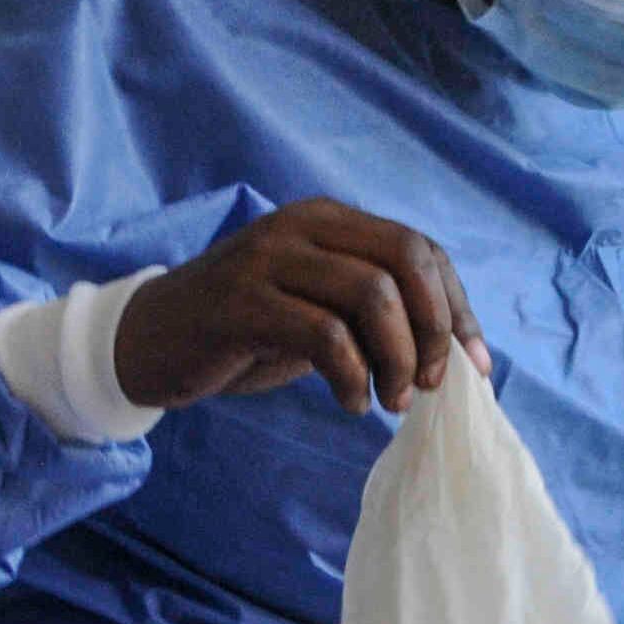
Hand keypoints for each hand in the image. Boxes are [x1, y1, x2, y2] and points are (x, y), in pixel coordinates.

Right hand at [116, 201, 490, 415]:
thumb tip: (453, 352)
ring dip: (397, 358)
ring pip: (372, 294)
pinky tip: (350, 402)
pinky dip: (353, 377)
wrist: (149, 342)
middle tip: (428, 386)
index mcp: (329, 221)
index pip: (420, 250)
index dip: (457, 309)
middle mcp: (302, 226)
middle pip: (405, 259)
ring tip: (389, 401)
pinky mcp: (241, 302)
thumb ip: (373, 315)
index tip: (474, 368)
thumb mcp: (317, 311)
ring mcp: (269, 258)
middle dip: (433, 329)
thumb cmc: (243, 333)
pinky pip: (325, 335)